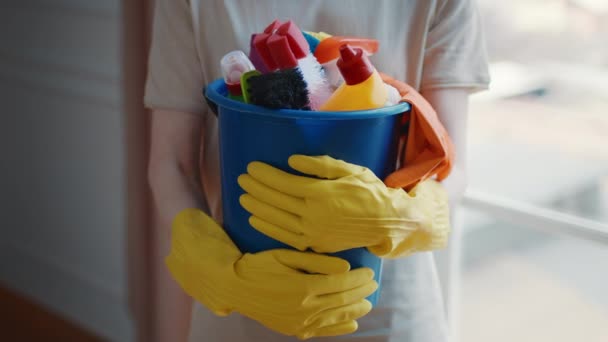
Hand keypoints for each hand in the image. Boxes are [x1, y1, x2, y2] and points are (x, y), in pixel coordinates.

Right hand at [165, 208, 376, 338]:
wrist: (233, 286)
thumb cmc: (259, 264)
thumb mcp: (286, 255)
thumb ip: (317, 262)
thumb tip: (345, 268)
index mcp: (303, 286)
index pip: (341, 284)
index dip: (359, 279)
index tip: (371, 272)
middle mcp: (303, 308)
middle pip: (341, 300)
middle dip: (361, 292)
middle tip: (374, 284)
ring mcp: (297, 321)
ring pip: (334, 317)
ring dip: (354, 310)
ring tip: (368, 303)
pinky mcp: (291, 328)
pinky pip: (320, 331)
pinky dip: (338, 328)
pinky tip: (351, 324)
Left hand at [238, 155, 450, 256]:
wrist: (386, 222)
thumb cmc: (368, 191)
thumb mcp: (349, 170)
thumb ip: (319, 165)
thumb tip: (292, 161)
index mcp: (321, 193)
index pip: (284, 182)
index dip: (265, 175)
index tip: (251, 167)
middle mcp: (314, 214)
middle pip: (276, 200)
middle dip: (256, 189)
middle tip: (241, 180)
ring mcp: (314, 232)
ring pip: (277, 219)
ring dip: (257, 208)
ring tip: (242, 198)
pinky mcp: (316, 244)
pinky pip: (286, 237)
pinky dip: (268, 228)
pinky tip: (255, 220)